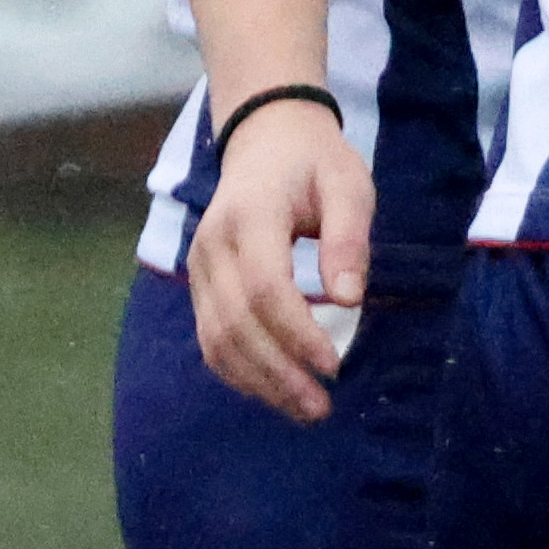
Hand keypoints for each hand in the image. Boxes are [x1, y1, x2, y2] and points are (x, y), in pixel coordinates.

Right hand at [185, 106, 376, 422]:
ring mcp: (198, 267)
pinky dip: (238, 371)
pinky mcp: (200, 283)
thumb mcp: (348, 184)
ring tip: (303, 409)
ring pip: (215, 339)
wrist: (265, 138)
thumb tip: (349, 301)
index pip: (265, 288)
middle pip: (235, 323)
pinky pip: (209, 336)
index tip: (334, 365)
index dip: (296, 333)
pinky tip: (272, 390)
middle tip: (321, 407)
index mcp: (250, 216)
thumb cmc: (315, 162)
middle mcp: (212, 246)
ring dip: (257, 381)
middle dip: (278, 372)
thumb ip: (349, 238)